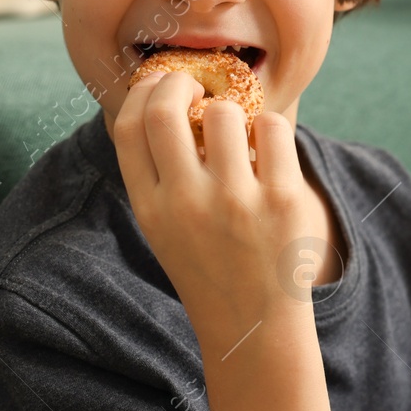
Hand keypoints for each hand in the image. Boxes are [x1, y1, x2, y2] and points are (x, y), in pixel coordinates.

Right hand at [112, 69, 322, 340]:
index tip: (161, 84)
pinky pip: (274, 129)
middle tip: (199, 90)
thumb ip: (158, 172)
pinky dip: (271, 130)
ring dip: (233, 112)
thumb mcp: (163, 227)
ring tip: (240, 137)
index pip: (127, 126)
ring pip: (226, 112)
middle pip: (165, 108)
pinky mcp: (284, 201)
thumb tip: (165, 97)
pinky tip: (268, 152)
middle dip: (182, 84)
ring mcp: (236, 202)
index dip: (144, 91)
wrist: (253, 326)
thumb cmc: (208, 264)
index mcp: (150, 207)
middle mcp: (186, 203)